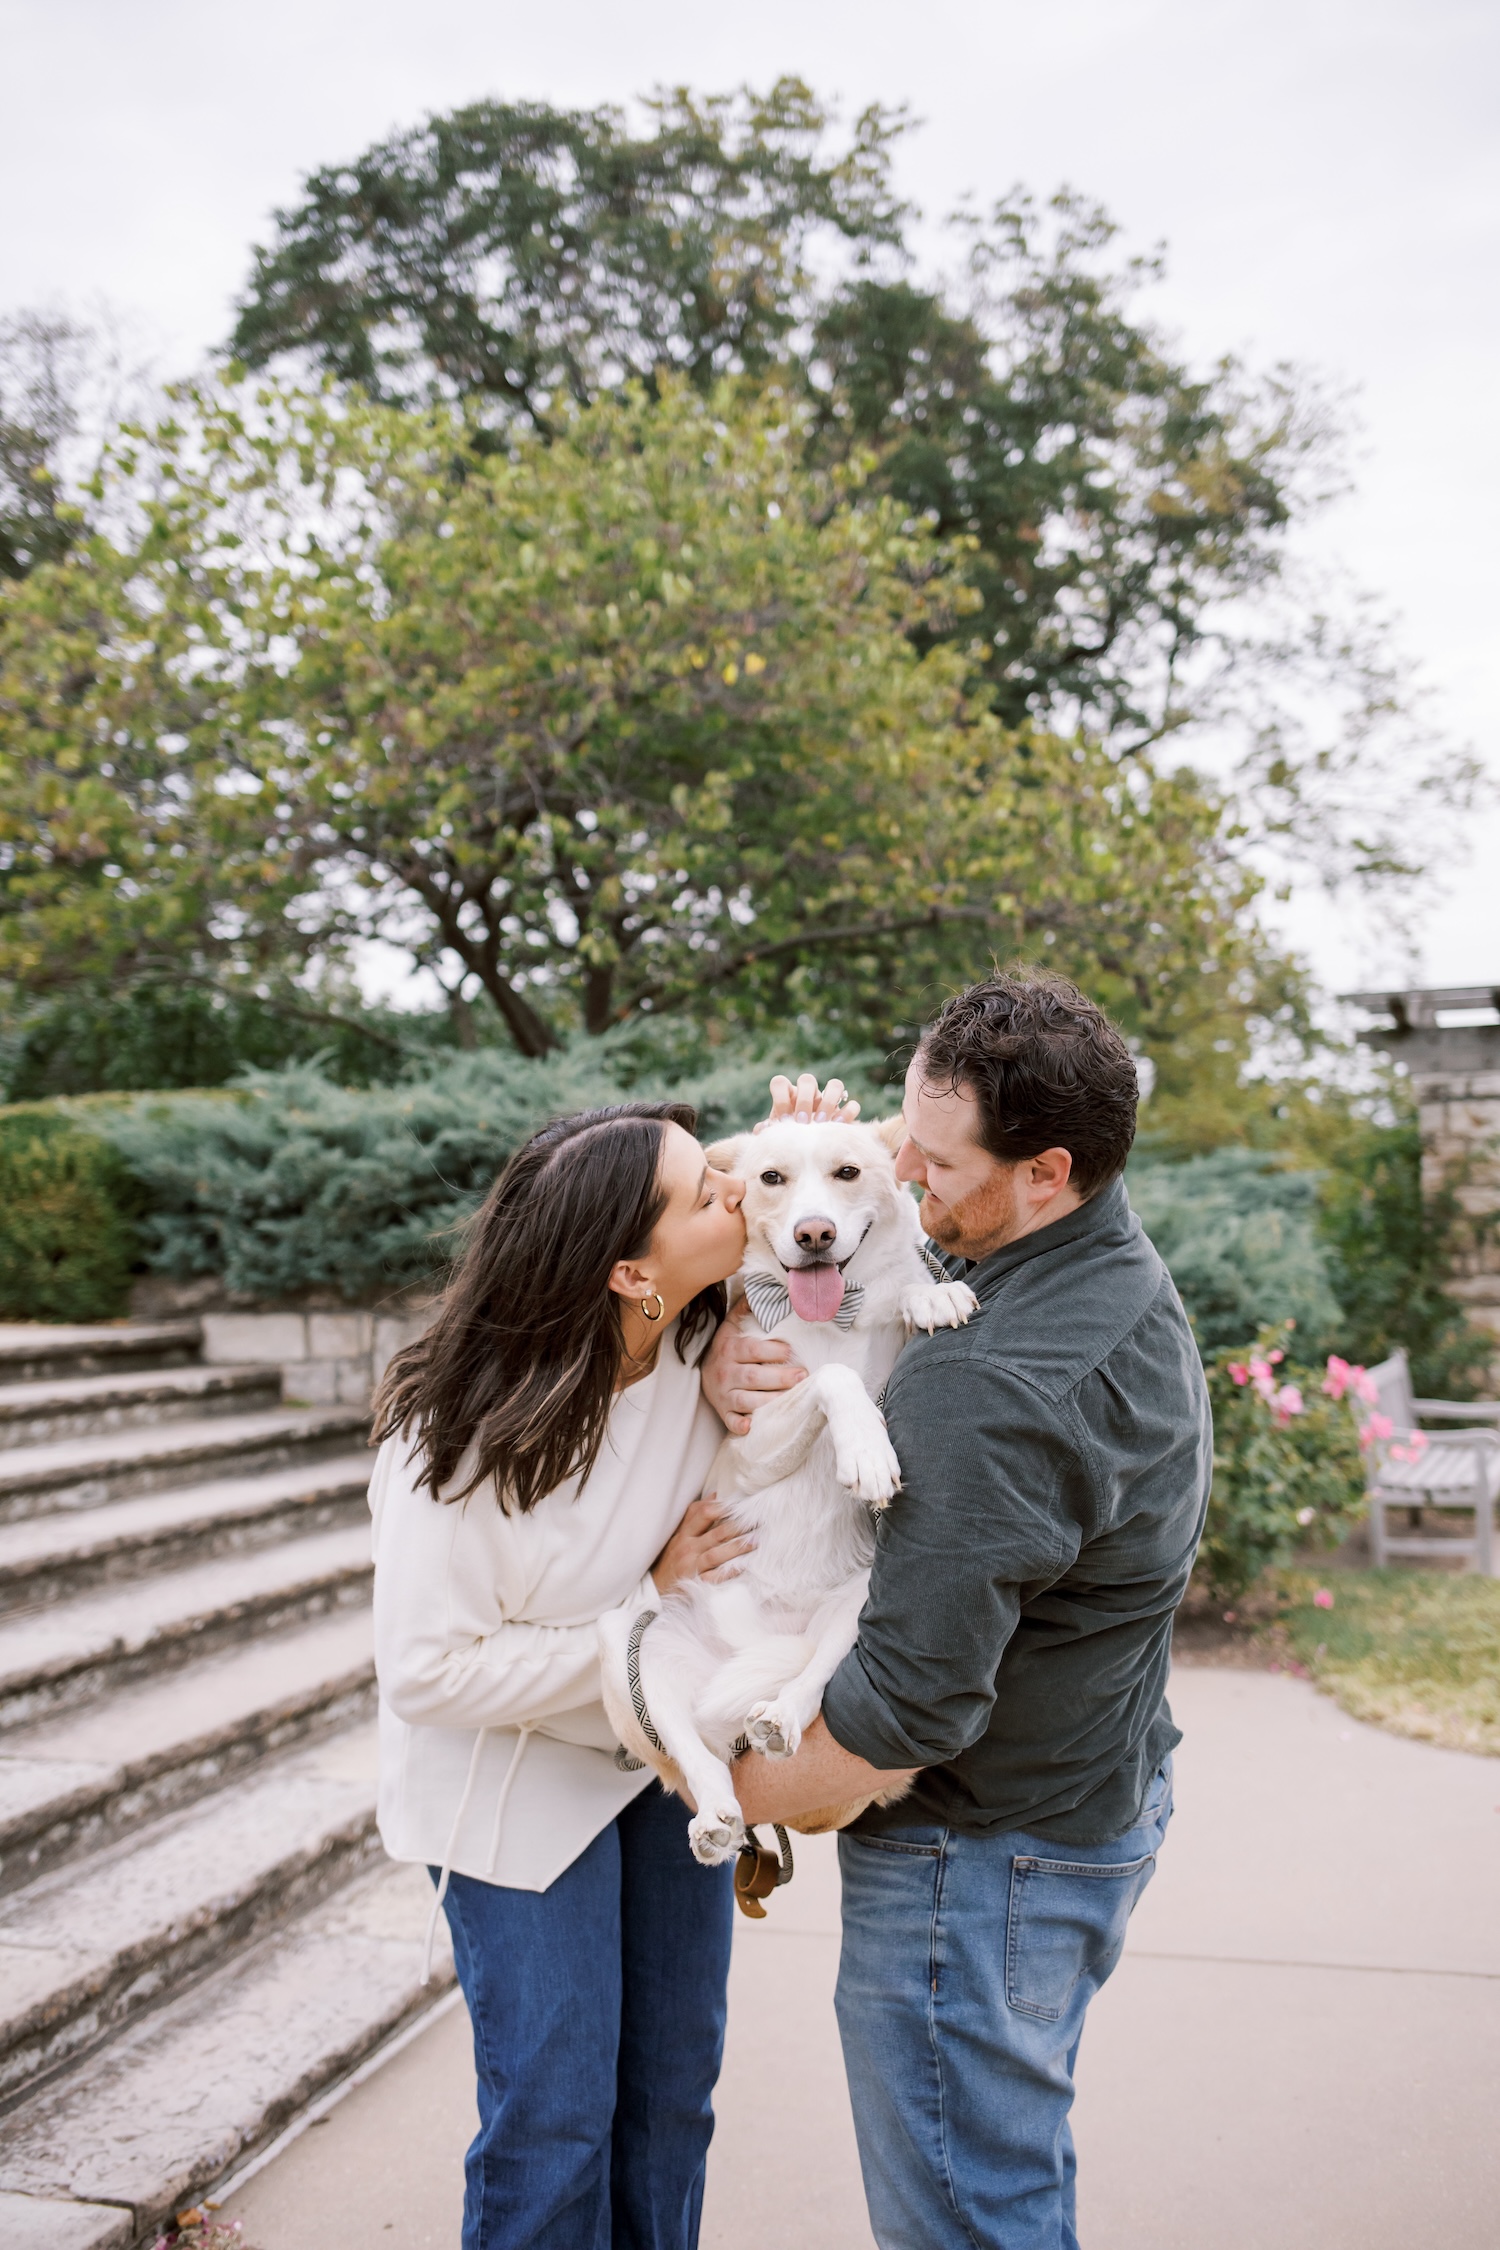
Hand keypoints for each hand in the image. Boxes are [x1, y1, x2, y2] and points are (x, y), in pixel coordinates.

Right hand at [650, 1495, 753, 1596]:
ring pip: (717, 1554)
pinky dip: (728, 1571)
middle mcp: (687, 1548)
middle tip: (758, 1521)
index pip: (703, 1514)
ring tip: (756, 1541)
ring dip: (738, 1547)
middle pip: (716, 1533)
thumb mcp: (678, 1535)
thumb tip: (715, 1496)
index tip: (741, 1505)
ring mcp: (691, 1566)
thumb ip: (695, 1516)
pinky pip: (714, 1577)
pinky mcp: (695, 1583)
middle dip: (739, 1526)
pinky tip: (743, 1566)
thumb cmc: (671, 1559)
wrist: (656, 1589)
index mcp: (684, 1534)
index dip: (723, 1507)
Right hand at [702, 1304, 807, 1434]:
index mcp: (731, 1349)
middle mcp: (726, 1372)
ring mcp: (724, 1394)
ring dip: (769, 1402)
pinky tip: (751, 1426)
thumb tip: (761, 1285)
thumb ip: (746, 1308)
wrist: (703, 1374)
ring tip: (792, 1400)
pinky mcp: (724, 1412)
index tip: (791, 1351)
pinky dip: (740, 1424)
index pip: (751, 1349)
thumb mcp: (731, 1325)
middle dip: (779, 1378)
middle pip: (754, 1376)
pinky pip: (730, 1421)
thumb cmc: (727, 1348)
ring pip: (746, 1400)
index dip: (771, 1350)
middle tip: (803, 1376)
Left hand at [756, 1072, 860, 1131]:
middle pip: (807, 1080)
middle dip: (805, 1100)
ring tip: (821, 1122)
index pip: (780, 1083)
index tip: (783, 1119)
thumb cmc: (788, 1140)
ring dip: (828, 1102)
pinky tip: (837, 1127)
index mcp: (788, 1095)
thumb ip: (768, 1131)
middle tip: (802, 1122)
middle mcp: (808, 1093)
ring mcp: (828, 1100)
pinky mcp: (845, 1112)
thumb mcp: (777, 1136)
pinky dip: (846, 1113)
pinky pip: (852, 1104)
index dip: (780, 1098)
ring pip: (835, 1085)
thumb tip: (762, 1128)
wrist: (809, 1152)